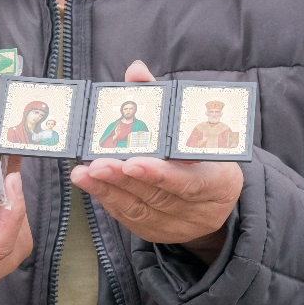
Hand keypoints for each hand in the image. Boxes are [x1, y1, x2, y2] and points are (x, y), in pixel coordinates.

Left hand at [70, 61, 242, 264]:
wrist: (213, 198)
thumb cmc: (202, 155)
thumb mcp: (193, 129)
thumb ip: (163, 100)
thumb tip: (136, 72)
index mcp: (219, 182)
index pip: (190, 181)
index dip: (161, 173)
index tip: (134, 161)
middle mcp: (201, 209)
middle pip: (159, 196)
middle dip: (124, 179)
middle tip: (97, 164)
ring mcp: (178, 225)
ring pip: (140, 209)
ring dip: (109, 189)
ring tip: (84, 173)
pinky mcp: (156, 232)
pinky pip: (129, 218)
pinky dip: (108, 199)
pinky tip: (91, 184)